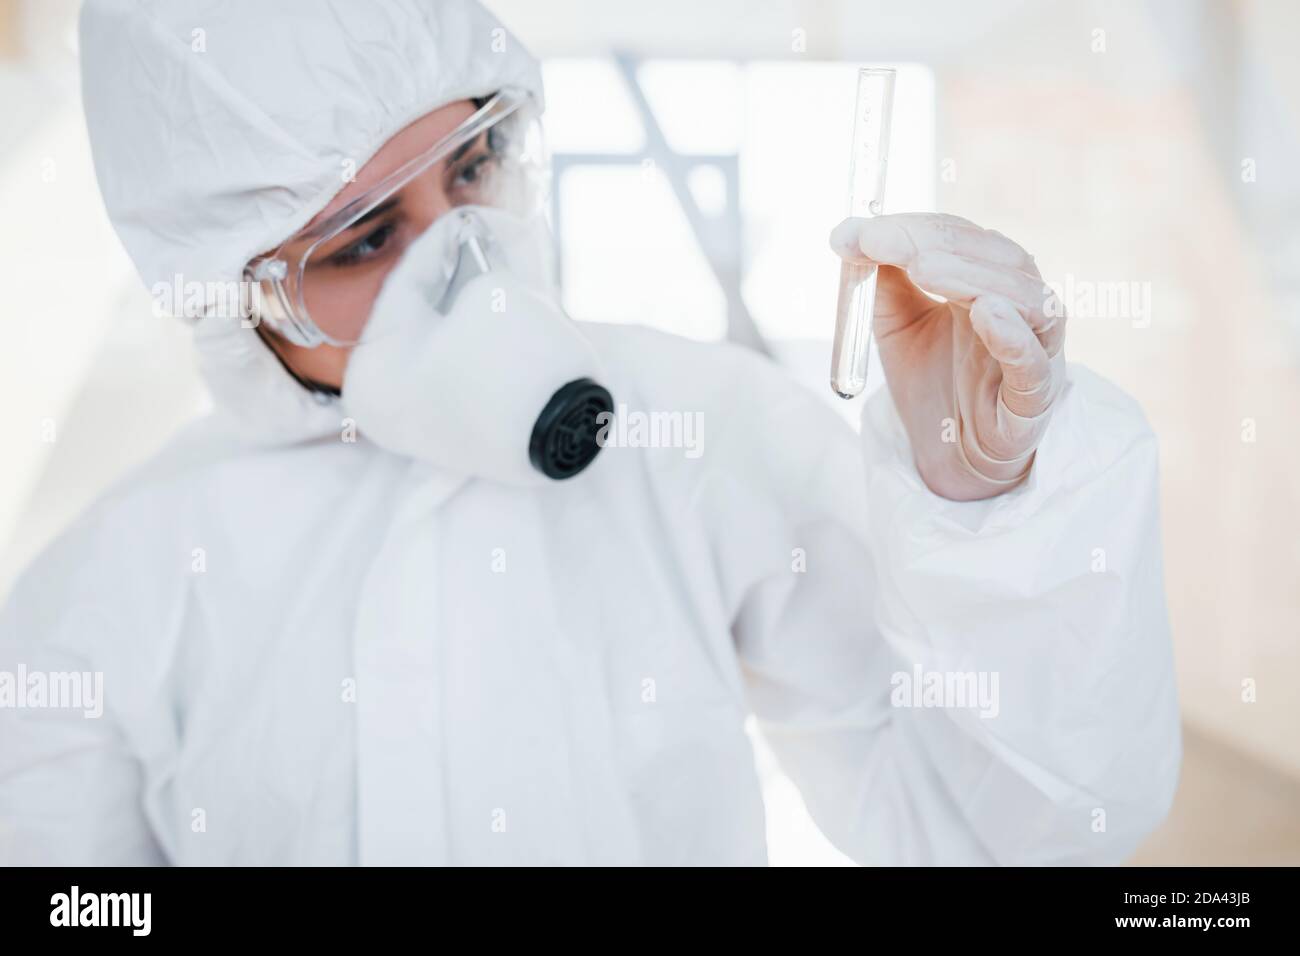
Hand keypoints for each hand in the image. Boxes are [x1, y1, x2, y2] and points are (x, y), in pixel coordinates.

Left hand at [831, 213, 1066, 500]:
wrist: (951, 457)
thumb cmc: (932, 384)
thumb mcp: (896, 327)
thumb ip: (881, 284)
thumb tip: (850, 236)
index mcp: (987, 282)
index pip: (959, 238)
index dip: (911, 228)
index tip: (859, 231)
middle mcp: (1020, 307)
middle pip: (995, 257)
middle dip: (935, 243)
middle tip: (883, 241)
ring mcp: (1036, 349)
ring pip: (1025, 300)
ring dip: (971, 277)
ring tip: (923, 267)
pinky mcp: (1035, 396)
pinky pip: (1033, 362)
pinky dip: (1014, 335)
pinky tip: (987, 313)